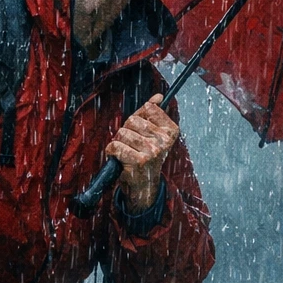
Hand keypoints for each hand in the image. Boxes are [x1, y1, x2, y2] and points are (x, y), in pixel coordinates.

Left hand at [106, 93, 178, 212]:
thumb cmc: (146, 156)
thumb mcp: (153, 135)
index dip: (138, 118)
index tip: (141, 131)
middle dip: (126, 131)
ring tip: (126, 152)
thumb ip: (153, 114)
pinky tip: (120, 159)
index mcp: (171, 131)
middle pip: (133, 120)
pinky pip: (115, 146)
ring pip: (122, 133)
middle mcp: (164, 141)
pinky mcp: (138, 161)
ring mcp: (152, 151)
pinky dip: (112, 152)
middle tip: (132, 144)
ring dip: (119, 142)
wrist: (144, 186)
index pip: (148, 108)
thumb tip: (158, 96)